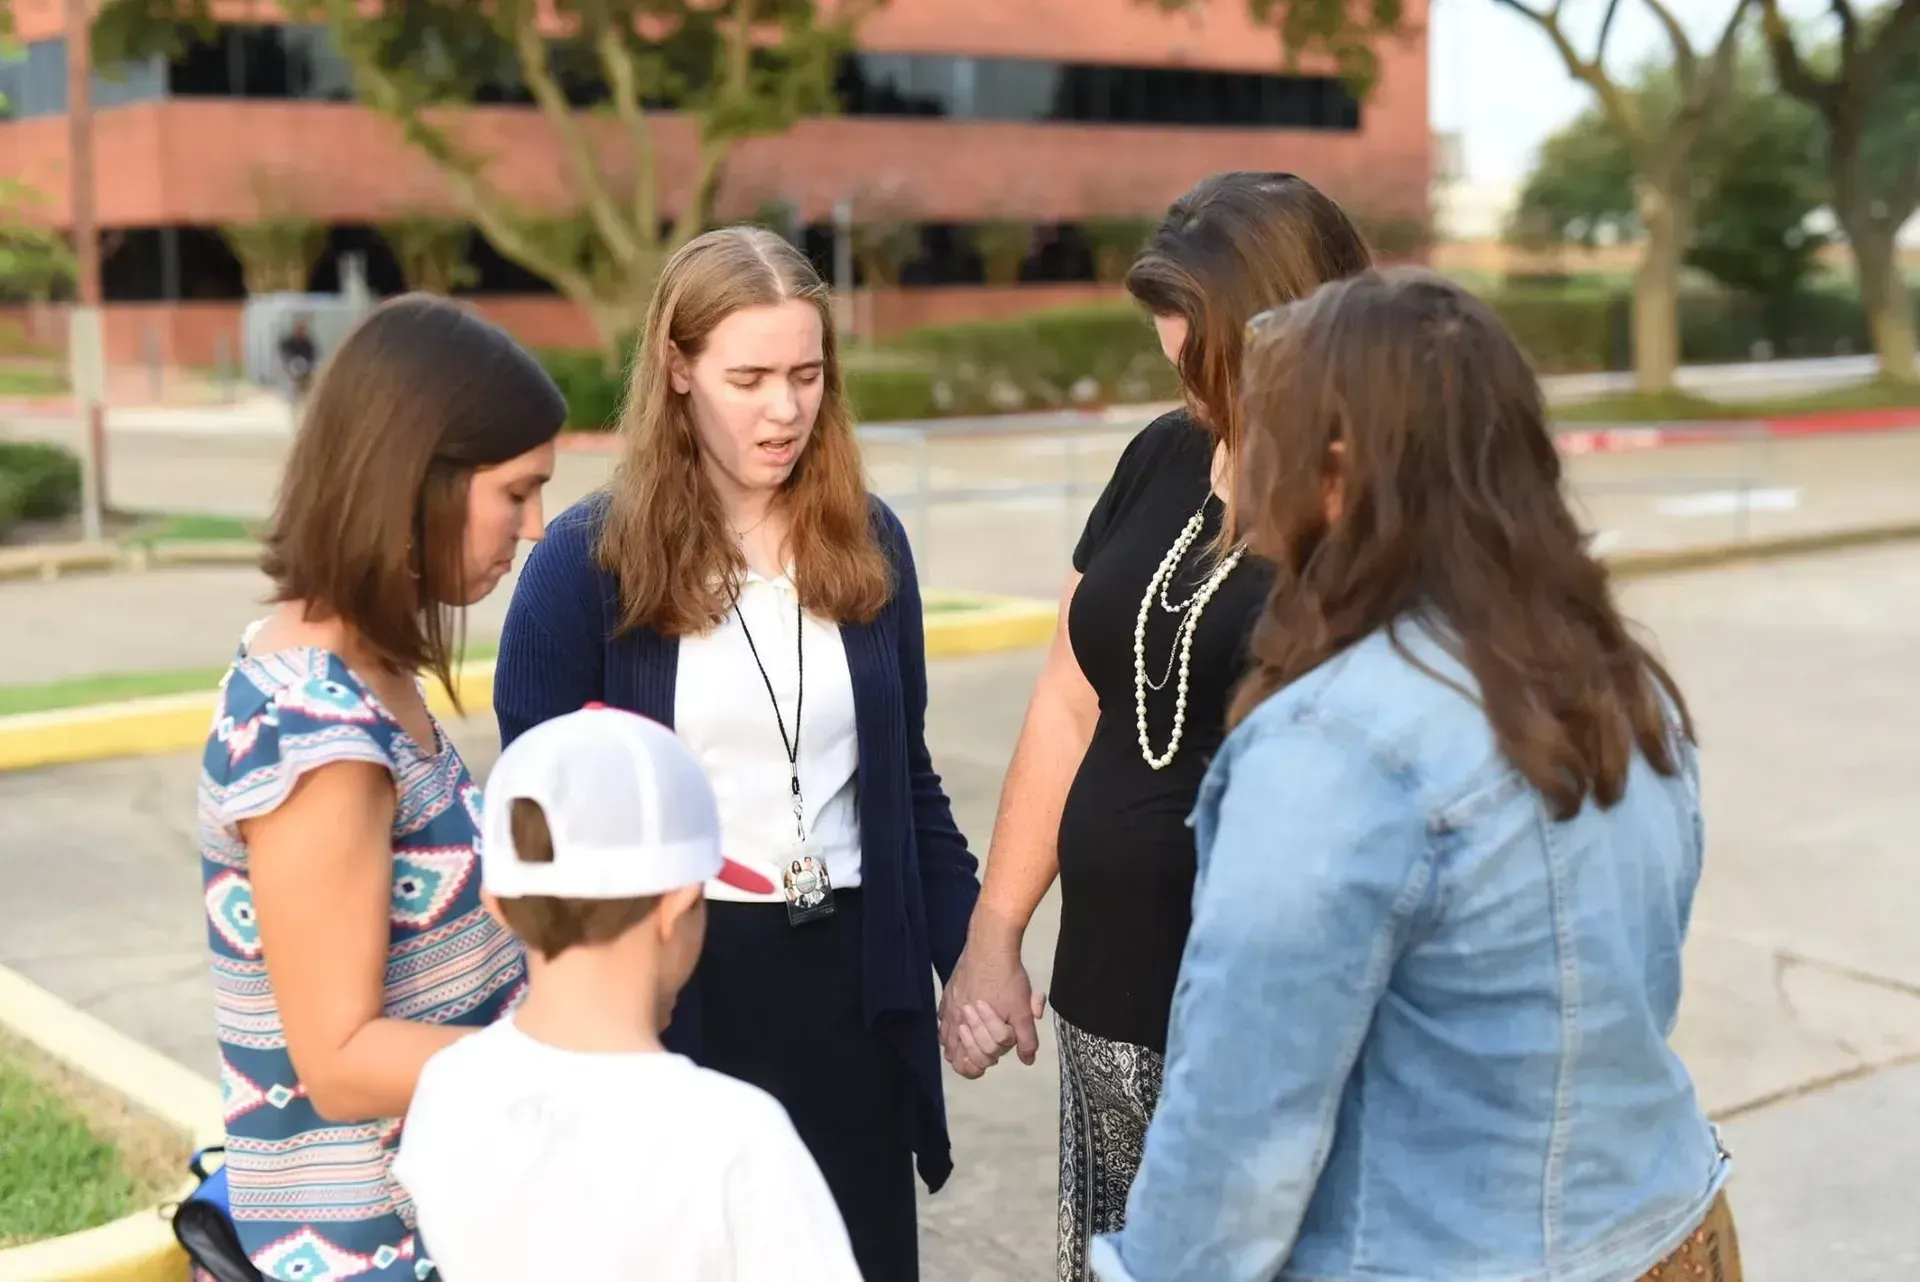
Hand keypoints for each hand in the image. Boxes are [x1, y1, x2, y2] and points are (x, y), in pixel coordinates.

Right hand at [940, 938, 1046, 1078]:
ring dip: (958, 1046)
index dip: (982, 1065)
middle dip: (972, 1056)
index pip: (970, 1062)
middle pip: (955, 1054)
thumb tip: (1027, 1061)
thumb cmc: (1007, 979)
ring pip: (945, 1039)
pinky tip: (957, 1025)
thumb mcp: (1022, 1010)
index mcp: (975, 1029)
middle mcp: (956, 1022)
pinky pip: (941, 1020)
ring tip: (971, 1044)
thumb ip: (1025, 1038)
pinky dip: (948, 1029)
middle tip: (986, 1051)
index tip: (993, 1060)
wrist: (990, 947)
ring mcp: (948, 1008)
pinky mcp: (946, 994)